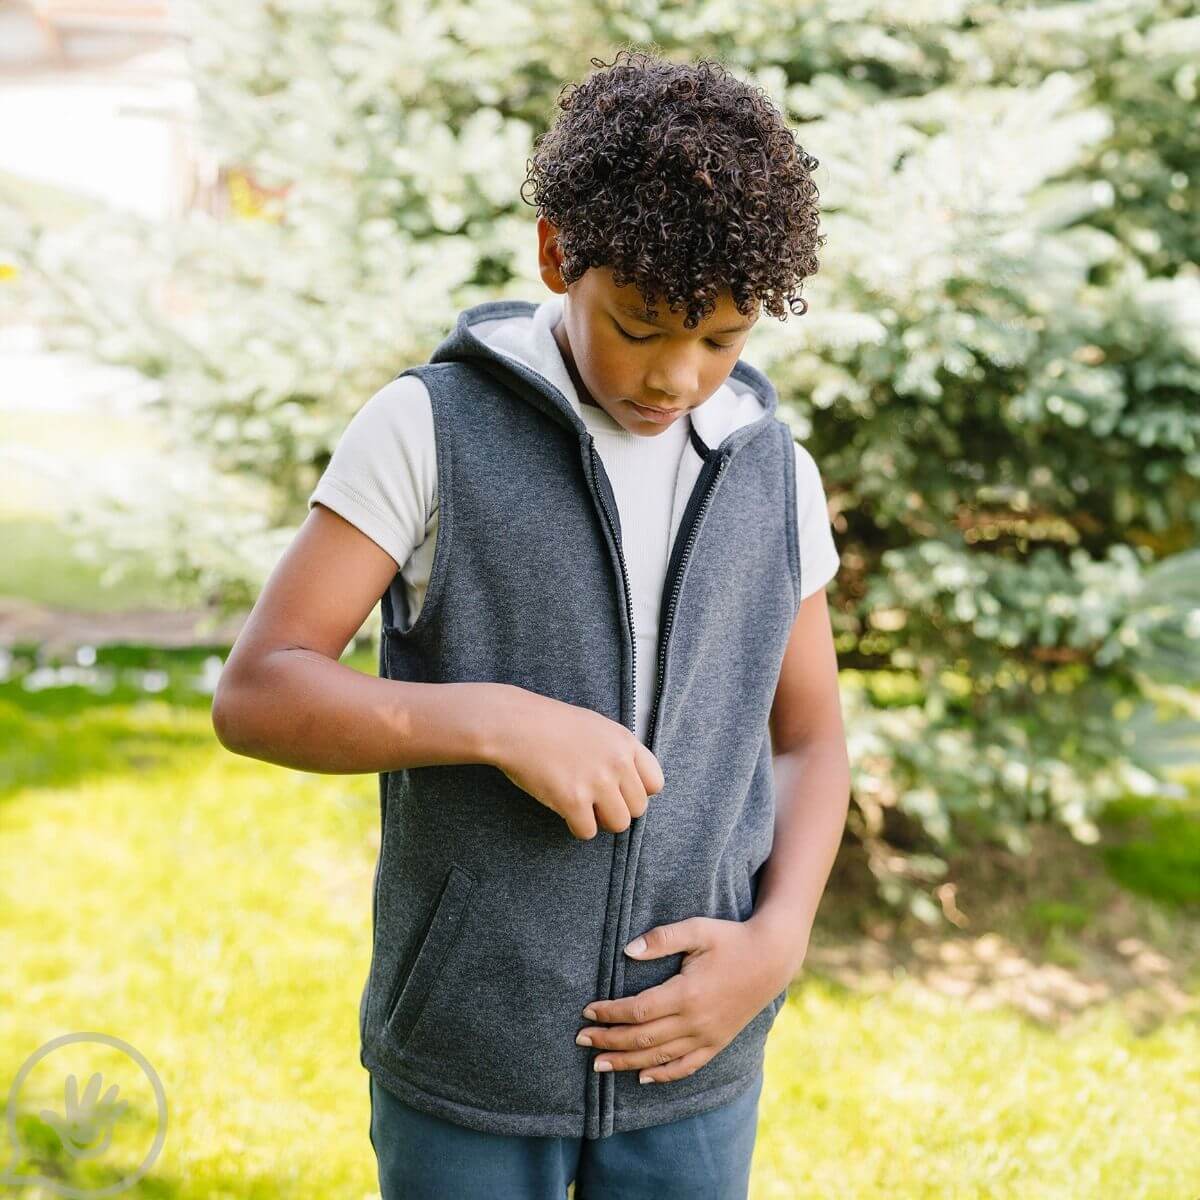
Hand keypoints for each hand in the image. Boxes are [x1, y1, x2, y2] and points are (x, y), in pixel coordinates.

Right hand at [490, 686, 664, 839]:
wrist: (514, 724)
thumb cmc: (549, 723)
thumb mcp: (596, 726)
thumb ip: (617, 751)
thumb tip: (629, 781)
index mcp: (624, 742)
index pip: (655, 783)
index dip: (637, 792)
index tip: (619, 791)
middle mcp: (616, 763)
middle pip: (638, 808)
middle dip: (617, 809)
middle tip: (596, 802)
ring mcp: (596, 782)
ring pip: (618, 824)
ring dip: (600, 821)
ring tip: (583, 808)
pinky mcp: (573, 800)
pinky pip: (588, 832)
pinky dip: (576, 826)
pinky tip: (564, 810)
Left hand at [575, 916, 788, 1083]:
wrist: (772, 958)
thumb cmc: (731, 939)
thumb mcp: (697, 929)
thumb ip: (662, 939)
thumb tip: (627, 950)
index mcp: (687, 993)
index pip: (638, 1011)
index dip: (610, 1013)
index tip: (587, 1010)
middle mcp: (695, 1021)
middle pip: (643, 1038)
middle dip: (609, 1040)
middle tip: (582, 1040)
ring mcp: (707, 1036)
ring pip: (660, 1058)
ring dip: (627, 1062)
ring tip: (599, 1065)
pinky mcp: (717, 1043)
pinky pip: (687, 1066)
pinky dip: (663, 1075)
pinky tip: (642, 1078)